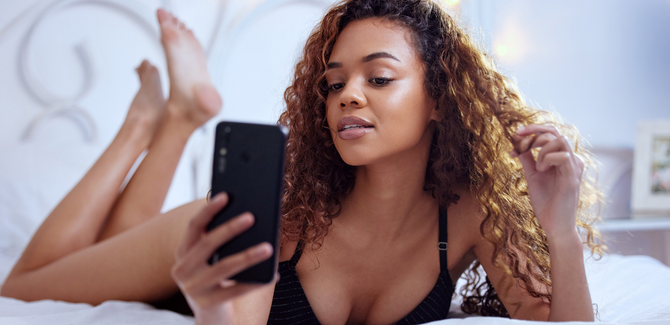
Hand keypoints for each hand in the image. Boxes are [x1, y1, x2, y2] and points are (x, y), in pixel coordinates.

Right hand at [171, 193, 273, 323]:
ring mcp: (193, 289)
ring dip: (248, 255)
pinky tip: (274, 274)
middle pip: (208, 244)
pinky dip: (257, 282)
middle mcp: (182, 270)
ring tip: (270, 247)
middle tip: (252, 216)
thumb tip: (251, 217)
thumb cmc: (217, 278)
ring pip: (224, 267)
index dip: (208, 210)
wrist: (210, 317)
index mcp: (182, 253)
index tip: (225, 195)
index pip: (194, 226)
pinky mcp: (208, 304)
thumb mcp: (213, 259)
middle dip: (230, 228)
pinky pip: (237, 290)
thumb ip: (221, 240)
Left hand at [510, 125, 583, 237]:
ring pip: (560, 140)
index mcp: (563, 158)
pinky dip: (547, 158)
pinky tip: (541, 170)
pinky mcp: (573, 178)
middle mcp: (571, 160)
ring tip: (536, 166)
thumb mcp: (532, 177)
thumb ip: (527, 160)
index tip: (515, 135)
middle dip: (532, 133)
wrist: (554, 226)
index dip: (532, 129)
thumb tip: (518, 145)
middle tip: (517, 142)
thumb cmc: (546, 203)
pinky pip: (563, 157)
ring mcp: (574, 168)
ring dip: (541, 148)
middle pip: (555, 132)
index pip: (551, 133)